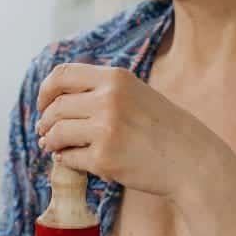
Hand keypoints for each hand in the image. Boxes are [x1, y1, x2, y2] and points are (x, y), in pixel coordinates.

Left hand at [34, 63, 215, 198]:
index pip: (62, 74)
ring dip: (51, 142)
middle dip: (46, 121)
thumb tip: (57, 101)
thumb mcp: (137, 94)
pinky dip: (67, 160)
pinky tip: (74, 160)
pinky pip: (70, 158)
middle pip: (56, 107)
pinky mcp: (104, 159)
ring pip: (57, 133)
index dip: (45, 90)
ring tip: (55, 146)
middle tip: (46, 132)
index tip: (44, 104)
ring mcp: (105, 129)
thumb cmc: (165, 129)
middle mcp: (108, 99)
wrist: (191, 160)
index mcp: (116, 78)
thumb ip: (103, 90)